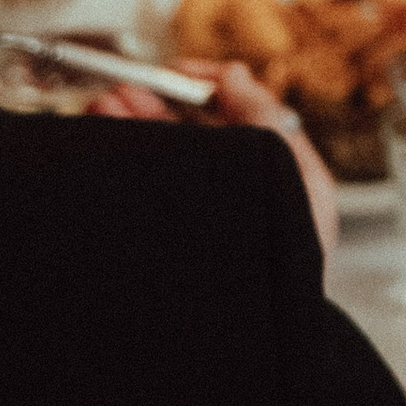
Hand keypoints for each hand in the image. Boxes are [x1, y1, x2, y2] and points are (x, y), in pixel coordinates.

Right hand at [80, 60, 340, 273]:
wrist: (260, 333)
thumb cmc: (292, 266)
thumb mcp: (301, 179)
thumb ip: (267, 120)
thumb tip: (236, 74)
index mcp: (271, 170)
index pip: (234, 112)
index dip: (205, 84)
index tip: (175, 72)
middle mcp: (233, 187)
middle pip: (188, 130)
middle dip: (154, 104)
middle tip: (126, 90)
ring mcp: (201, 210)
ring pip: (160, 154)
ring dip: (133, 125)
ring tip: (106, 107)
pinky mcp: (170, 235)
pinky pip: (145, 185)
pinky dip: (125, 159)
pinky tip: (104, 139)